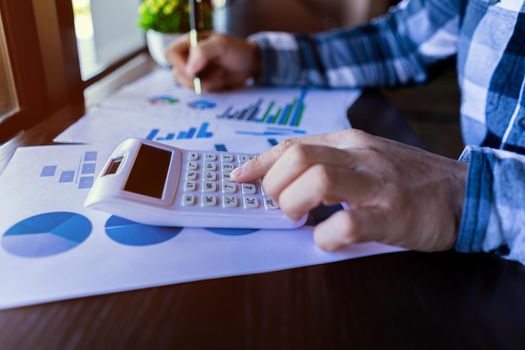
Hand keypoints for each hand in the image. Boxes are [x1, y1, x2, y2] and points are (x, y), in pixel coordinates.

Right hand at [165, 32, 260, 91]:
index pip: (170, 53)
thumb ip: (202, 52)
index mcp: (190, 43)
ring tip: (219, 76)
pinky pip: (198, 91)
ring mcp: (196, 72)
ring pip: (187, 84)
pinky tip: (220, 81)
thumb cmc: (237, 50)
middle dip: (192, 79)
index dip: (178, 63)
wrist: (252, 64)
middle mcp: (190, 57)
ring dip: (202, 84)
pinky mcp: (203, 83)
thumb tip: (188, 69)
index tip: (194, 70)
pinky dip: (209, 89)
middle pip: (177, 73)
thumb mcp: (221, 45)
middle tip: (209, 76)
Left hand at [231, 130, 467, 251]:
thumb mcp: (364, 156)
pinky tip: (327, 239)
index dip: (260, 162)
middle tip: (282, 208)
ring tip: (299, 220)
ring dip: (295, 205)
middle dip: (275, 187)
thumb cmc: (405, 177)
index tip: (239, 178)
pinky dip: (327, 236)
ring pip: (318, 181)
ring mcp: (377, 184)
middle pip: (298, 159)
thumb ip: (328, 161)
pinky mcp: (392, 215)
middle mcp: (360, 156)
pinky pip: (348, 223)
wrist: (460, 191)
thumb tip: (282, 176)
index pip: (293, 145)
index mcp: (350, 142)